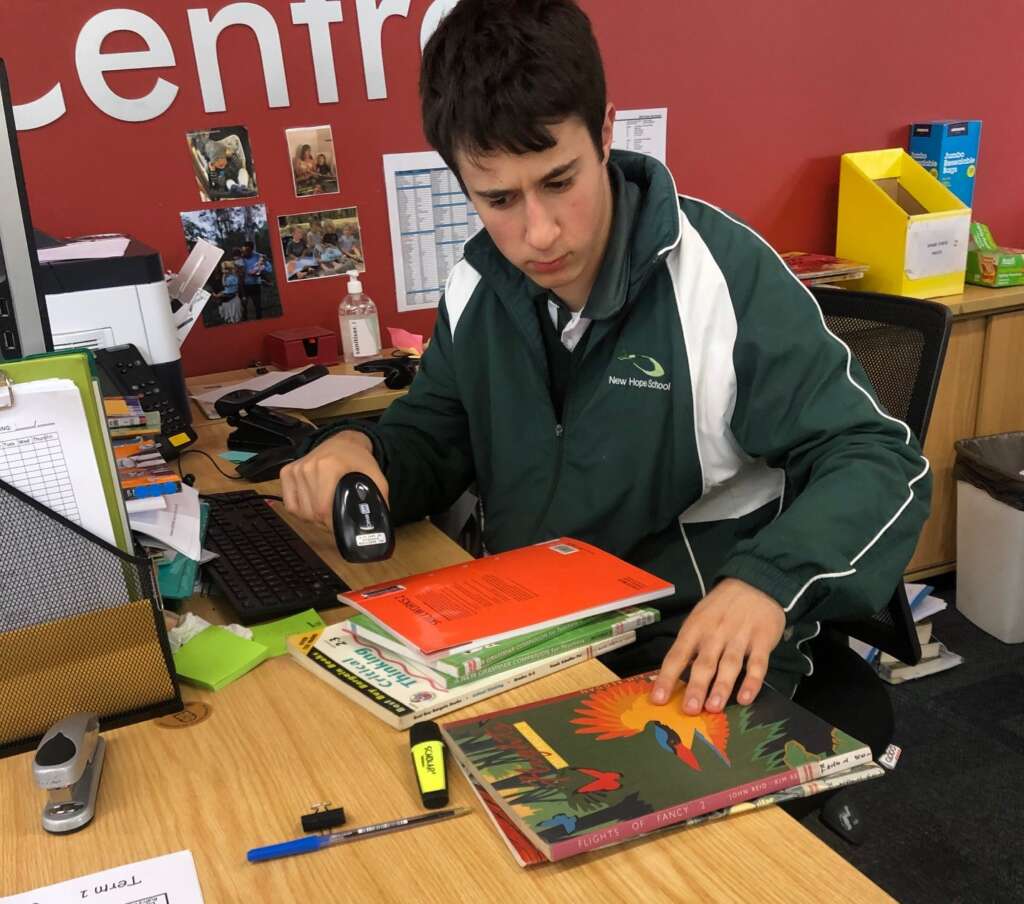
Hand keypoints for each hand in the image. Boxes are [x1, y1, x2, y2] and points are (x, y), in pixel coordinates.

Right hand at [280, 431, 388, 528]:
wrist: (343, 442)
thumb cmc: (359, 461)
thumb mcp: (376, 479)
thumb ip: (377, 501)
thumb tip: (376, 527)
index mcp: (329, 467)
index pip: (323, 508)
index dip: (333, 524)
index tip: (341, 527)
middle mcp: (309, 467)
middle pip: (312, 513)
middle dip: (325, 523)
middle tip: (337, 520)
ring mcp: (296, 469)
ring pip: (300, 511)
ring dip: (314, 519)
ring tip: (327, 512)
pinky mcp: (287, 472)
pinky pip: (290, 505)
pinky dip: (301, 511)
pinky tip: (314, 506)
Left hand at [650, 579, 784, 713]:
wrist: (756, 583)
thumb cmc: (721, 607)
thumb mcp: (699, 618)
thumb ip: (689, 645)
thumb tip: (671, 676)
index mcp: (695, 628)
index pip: (677, 655)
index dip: (667, 677)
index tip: (658, 698)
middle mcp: (715, 633)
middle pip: (704, 663)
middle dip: (696, 687)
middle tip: (690, 709)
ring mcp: (739, 637)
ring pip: (729, 664)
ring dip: (721, 687)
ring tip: (714, 707)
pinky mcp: (762, 640)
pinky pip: (757, 663)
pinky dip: (752, 682)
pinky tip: (746, 698)